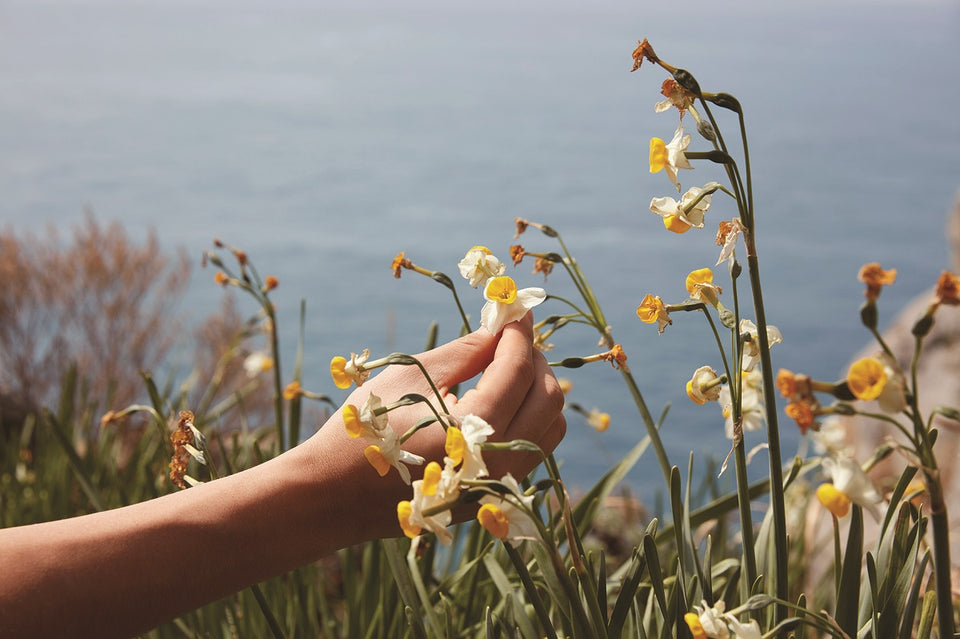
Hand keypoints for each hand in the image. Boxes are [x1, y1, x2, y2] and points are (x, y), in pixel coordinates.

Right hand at [301, 312, 566, 539]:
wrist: (334, 495)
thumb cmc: (366, 427)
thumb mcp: (412, 377)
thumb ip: (465, 352)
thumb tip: (501, 327)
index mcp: (475, 430)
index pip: (519, 370)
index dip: (520, 333)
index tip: (515, 309)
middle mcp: (498, 463)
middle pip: (549, 399)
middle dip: (534, 360)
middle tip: (508, 339)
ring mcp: (499, 487)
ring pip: (549, 430)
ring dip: (537, 392)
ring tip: (505, 369)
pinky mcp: (492, 498)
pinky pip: (532, 452)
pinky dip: (528, 421)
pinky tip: (498, 403)